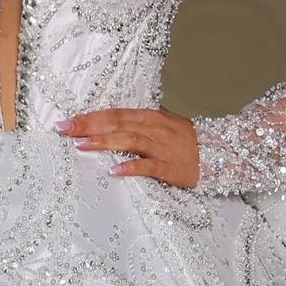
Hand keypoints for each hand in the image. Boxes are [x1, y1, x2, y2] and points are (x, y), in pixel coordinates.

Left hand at [58, 106, 200, 187]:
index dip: (91, 116)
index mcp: (151, 117)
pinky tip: (114, 171)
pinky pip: (149, 167)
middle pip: (117, 123)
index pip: (115, 114)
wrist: (220, 154)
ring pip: (129, 141)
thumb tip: (114, 123)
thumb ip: (140, 125)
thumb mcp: (164, 126)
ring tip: (82, 145)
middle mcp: (155, 129)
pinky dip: (131, 167)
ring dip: (104, 142)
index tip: (68, 120)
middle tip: (65, 129)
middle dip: (89, 126)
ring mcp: (163, 147)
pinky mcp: (171, 167)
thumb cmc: (187, 142)